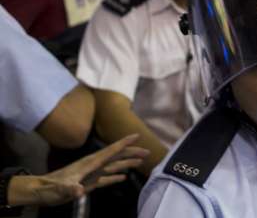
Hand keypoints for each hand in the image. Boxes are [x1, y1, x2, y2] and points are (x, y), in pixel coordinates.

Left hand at [13, 134, 147, 206]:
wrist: (39, 191)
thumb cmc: (49, 188)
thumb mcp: (59, 188)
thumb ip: (70, 189)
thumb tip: (79, 191)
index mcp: (89, 163)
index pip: (110, 151)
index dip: (123, 143)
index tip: (136, 135)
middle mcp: (93, 166)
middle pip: (116, 157)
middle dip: (131, 153)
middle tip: (147, 152)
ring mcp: (91, 174)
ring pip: (113, 166)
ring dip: (127, 163)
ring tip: (140, 161)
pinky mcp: (88, 182)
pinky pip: (106, 178)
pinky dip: (115, 177)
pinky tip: (123, 177)